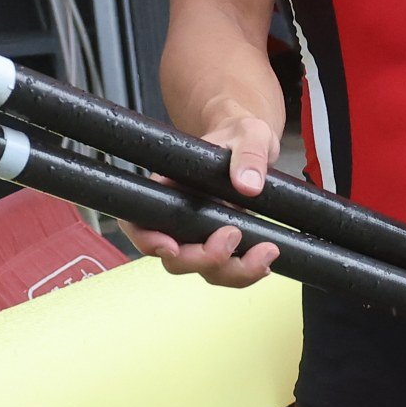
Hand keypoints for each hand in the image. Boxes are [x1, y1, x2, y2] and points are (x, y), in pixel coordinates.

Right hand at [128, 114, 282, 287]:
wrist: (256, 146)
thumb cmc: (241, 134)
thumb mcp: (248, 134)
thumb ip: (249, 155)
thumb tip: (248, 186)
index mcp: (171, 188)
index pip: (139, 222)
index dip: (147, 240)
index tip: (171, 246)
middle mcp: (181, 218)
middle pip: (175, 259)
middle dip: (202, 259)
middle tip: (232, 236)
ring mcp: (202, 234)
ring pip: (204, 269)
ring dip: (233, 271)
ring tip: (265, 252)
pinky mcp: (224, 244)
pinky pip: (229, 270)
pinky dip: (246, 272)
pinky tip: (265, 260)